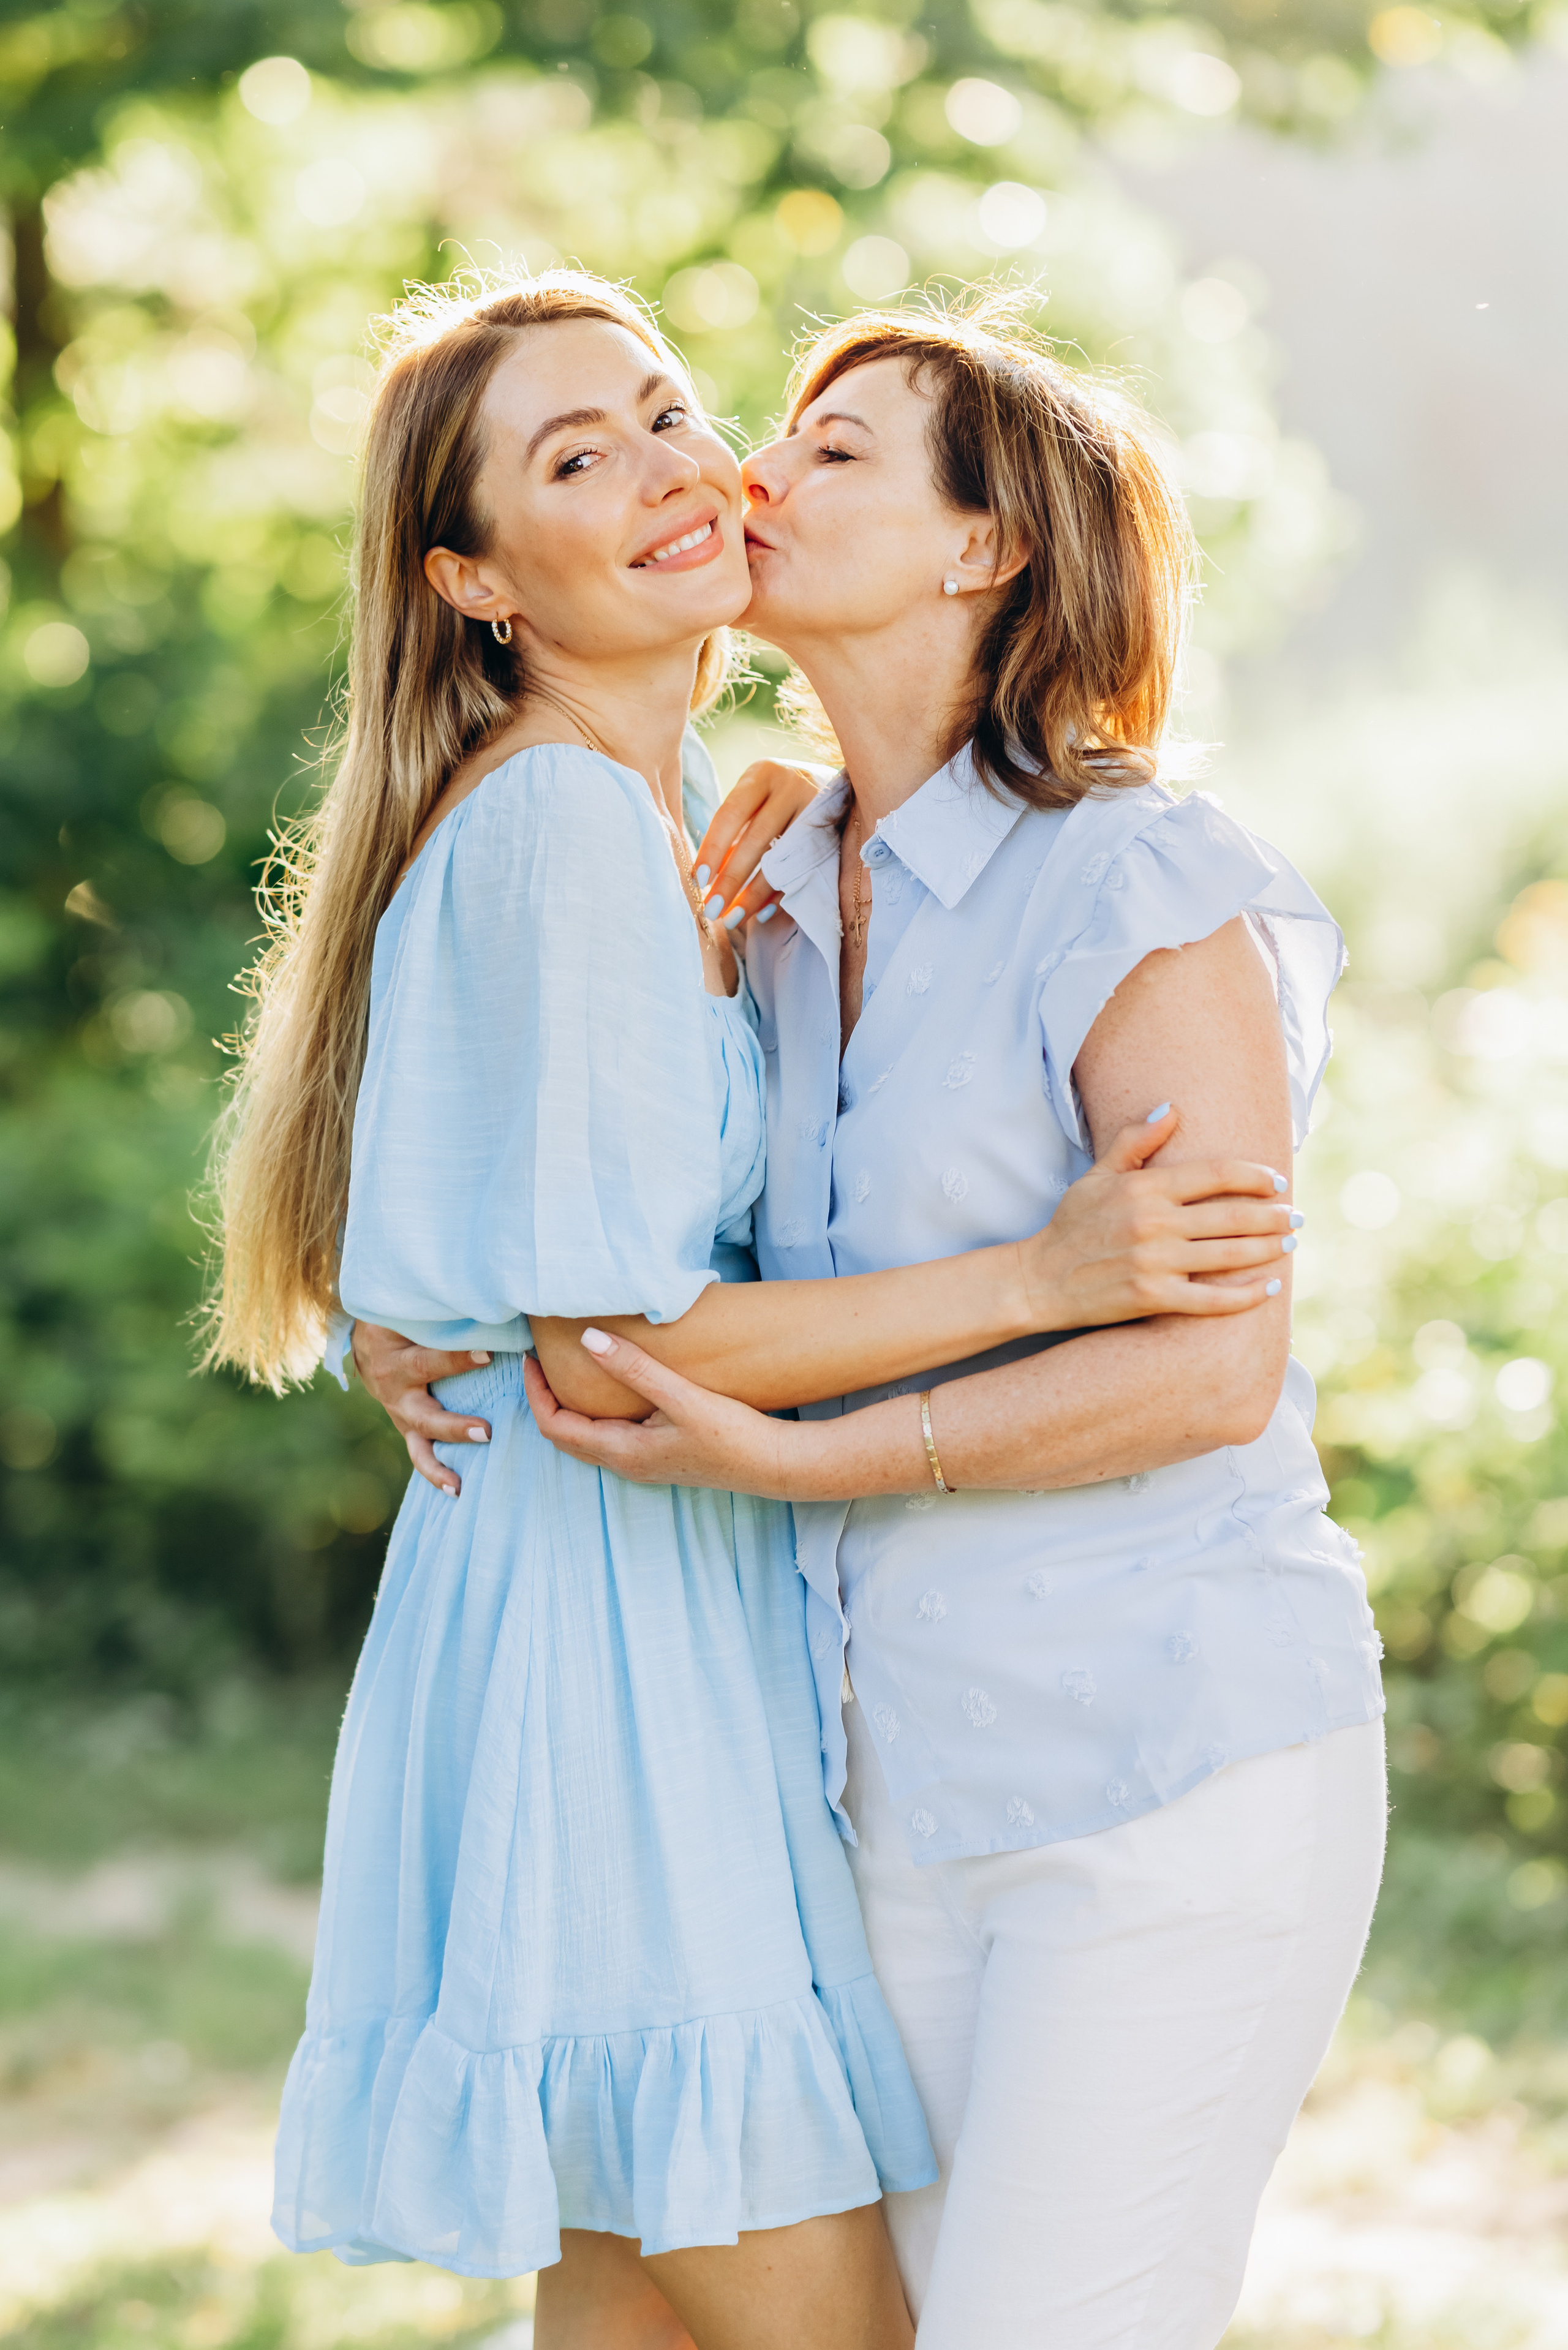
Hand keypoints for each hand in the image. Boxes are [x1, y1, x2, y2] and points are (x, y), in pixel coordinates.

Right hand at [351, 1320, 493, 1496]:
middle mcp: (392, 1385)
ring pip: (417, 1441)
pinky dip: (435, 1473)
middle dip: (453, 1425)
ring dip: (439, 1464)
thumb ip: (444, 1312)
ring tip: (459, 1485)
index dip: (457, 1358)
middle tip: (485, 1431)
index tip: (488, 1355)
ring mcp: (397, 1410)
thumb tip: (489, 1306)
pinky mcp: (405, 1425)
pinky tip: (457, 1490)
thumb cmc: (403, 1316)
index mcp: (393, 1352)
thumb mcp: (413, 1309)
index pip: (428, 1357)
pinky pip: (418, 1453)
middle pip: (422, 1411)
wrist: (367, 1339)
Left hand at [523, 1339, 801, 1498]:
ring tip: (569, 1371)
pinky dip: (596, 1415)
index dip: (536, 1393)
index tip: (531, 1358)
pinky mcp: (662, 1457)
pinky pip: (611, 1438)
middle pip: (566, 1436)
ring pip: (588, 1439)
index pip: (557, 1426)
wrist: (776, 1467)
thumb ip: (634, 1369)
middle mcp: (627, 1464)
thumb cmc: (734, 1436)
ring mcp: (645, 1464)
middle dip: (547, 1400)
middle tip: (542, 1362)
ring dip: (571, 1409)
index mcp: (623, 1451)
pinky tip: (613, 1390)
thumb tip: (588, 1340)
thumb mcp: (682, 1397)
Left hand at [691, 759, 822, 931]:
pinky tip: (762, 913)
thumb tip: (706, 880)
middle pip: (755, 839)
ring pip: (781, 859)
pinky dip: (780, 895)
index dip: (713, 850)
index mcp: (761, 774)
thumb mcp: (757, 801)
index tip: (699, 881)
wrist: (837, 788)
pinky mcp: (833, 833)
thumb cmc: (780, 799)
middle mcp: (791, 785)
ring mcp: (816, 809)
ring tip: (733, 918)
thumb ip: (734, 832)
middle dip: (731, 880)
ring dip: (754, 895)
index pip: (730, 814)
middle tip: (713, 909)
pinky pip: (803, 871)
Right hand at [1026, 1106, 1300, 1328]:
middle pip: (1232, 1215)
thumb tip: (1173, 1109)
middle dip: (1273, 1216)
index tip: (1276, 1182)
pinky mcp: (1152, 1298)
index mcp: (1145, 1188)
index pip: (1217, 1174)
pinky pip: (1211, 1300)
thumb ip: (1136, 1141)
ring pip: (1229, 1255)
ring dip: (1268, 1249)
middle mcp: (1153, 1223)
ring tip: (1289, 1243)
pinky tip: (1268, 1287)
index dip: (1255, 1176)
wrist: (1039, 1280)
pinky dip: (1245, 1295)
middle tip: (1296, 1216)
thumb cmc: (1071, 1225)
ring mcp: (1154, 1262)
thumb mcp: (1097, 1175)